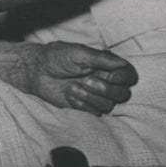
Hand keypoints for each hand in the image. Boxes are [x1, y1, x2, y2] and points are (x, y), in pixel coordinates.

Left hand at [21, 42, 137, 115]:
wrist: (36, 71)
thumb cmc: (56, 57)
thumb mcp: (77, 53)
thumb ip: (100, 59)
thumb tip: (122, 63)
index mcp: (106, 65)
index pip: (129, 75)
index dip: (123, 78)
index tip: (110, 76)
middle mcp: (105, 81)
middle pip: (123, 94)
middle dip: (106, 90)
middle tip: (87, 81)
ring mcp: (95, 96)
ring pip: (108, 105)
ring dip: (90, 97)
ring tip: (71, 86)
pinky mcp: (85, 107)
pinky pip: (94, 113)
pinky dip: (82, 104)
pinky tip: (69, 94)